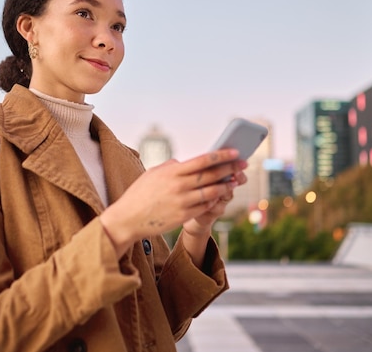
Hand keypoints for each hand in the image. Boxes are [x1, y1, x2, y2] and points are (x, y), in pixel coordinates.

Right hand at [100, 149, 246, 256]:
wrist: (128, 219)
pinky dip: (215, 200)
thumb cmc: (140, 194)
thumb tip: (185, 162)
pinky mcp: (183, 216)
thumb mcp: (153, 174)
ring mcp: (182, 202)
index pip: (203, 161)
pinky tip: (221, 195)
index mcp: (172, 172)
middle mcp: (179, 186)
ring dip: (227, 185)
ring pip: (212, 192)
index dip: (221, 156)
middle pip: (211, 175)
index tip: (235, 152)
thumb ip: (171, 167)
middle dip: (230, 168)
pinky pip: (205, 206)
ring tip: (236, 180)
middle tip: (244, 164)